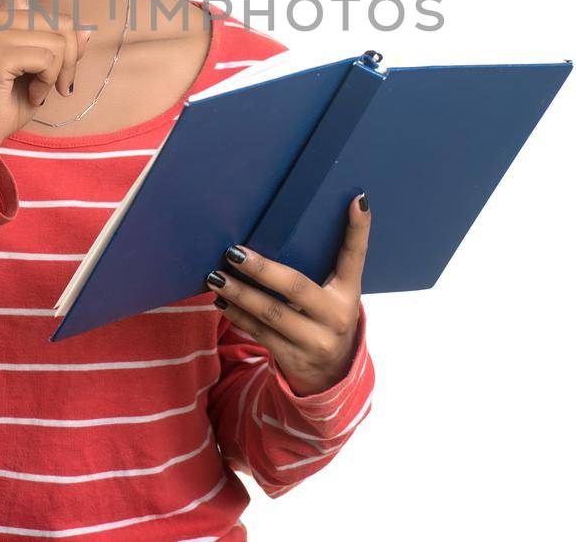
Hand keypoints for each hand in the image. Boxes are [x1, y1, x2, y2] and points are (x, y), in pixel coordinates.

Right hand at [0, 0, 93, 180]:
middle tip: (48, 85)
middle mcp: (2, 16)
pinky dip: (46, 83)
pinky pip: (50, 59)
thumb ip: (63, 47)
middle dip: (69, 63)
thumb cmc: (10, 98)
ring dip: (56, 76)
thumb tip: (87, 30)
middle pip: (65, 27)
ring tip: (31, 88)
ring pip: (60, 44)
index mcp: (9, 15)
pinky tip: (24, 92)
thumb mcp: (45, 71)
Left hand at [204, 193, 370, 395]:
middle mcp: (336, 316)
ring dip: (240, 293)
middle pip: (295, 287)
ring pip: (271, 313)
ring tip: (216, 276)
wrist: (331, 374)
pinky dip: (238, 315)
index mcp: (348, 292)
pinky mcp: (294, 358)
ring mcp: (315, 340)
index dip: (358, 229)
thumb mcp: (336, 294)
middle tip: (233, 252)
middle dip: (261, 269)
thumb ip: (325, 265)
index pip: (355, 256)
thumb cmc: (326, 318)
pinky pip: (260, 333)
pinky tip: (222, 301)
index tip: (357, 200)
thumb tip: (299, 223)